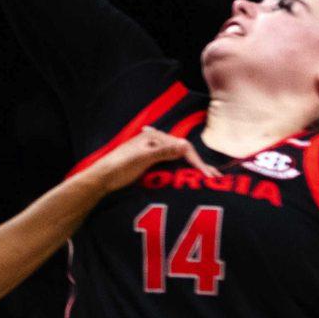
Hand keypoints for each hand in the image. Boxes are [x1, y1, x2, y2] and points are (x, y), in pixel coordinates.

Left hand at [74, 127, 216, 193]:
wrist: (102, 177)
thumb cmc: (120, 166)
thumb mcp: (142, 158)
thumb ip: (163, 152)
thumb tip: (185, 145)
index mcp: (156, 138)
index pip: (183, 148)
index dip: (197, 162)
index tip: (207, 177)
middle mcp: (157, 143)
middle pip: (184, 153)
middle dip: (199, 165)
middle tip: (216, 179)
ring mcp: (154, 153)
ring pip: (180, 160)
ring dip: (193, 169)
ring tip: (208, 179)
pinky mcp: (151, 164)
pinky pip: (172, 166)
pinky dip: (183, 172)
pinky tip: (190, 177)